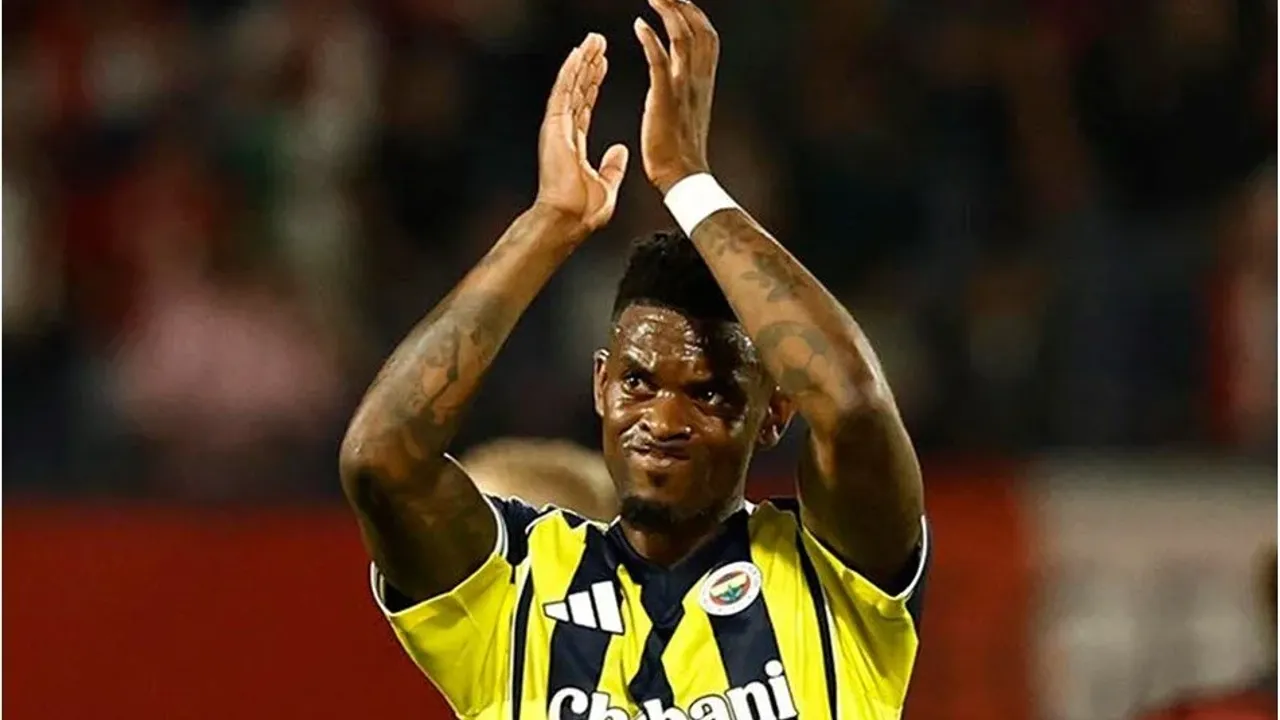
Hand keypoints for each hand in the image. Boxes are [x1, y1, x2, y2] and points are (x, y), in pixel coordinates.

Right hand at [535, 33, 629, 233]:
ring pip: (571, 86)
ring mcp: (557, 128)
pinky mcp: (554, 126)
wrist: (569, 218)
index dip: (593, 85)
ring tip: (592, 41)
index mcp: (574, 145)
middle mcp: (564, 132)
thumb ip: (612, 167)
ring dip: (582, 62)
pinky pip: (563, 92)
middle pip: (577, 91)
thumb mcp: (607, 185)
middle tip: (598, 44)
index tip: (602, 66)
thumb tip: (620, 150)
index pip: (585, 106)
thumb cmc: (583, 211)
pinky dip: (571, 71)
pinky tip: (578, 53)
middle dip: (588, 66)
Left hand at [634, 0, 718, 193]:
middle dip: (684, 5)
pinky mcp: (665, 99)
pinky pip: (661, 61)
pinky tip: (638, 25)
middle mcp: (698, 81)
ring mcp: (683, 88)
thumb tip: (675, 79)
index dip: (695, 16)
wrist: (683, 178)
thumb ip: (685, 91)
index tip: (680, 2)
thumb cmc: (680, 152)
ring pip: (684, 38)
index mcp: (703, 83)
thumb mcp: (688, 112)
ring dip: (669, 13)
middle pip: (699, 30)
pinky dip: (651, 40)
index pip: (707, 38)